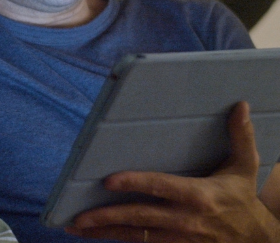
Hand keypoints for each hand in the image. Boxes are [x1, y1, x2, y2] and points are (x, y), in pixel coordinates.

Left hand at [66, 102, 279, 241]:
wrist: (259, 241)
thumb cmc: (244, 199)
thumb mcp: (245, 167)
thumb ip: (241, 136)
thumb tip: (240, 105)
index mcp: (198, 196)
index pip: (160, 187)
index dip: (134, 184)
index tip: (108, 180)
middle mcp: (185, 220)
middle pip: (140, 217)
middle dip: (107, 217)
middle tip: (78, 217)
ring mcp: (178, 238)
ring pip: (136, 236)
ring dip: (105, 232)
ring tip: (75, 228)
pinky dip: (119, 239)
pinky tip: (98, 235)